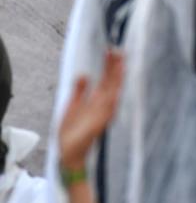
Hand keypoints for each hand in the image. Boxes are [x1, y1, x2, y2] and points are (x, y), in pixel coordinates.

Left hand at [58, 50, 123, 170]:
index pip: (105, 79)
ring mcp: (103, 113)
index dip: (108, 65)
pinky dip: (113, 97)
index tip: (110, 50)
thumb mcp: (72, 106)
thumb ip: (79, 91)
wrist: (68, 153)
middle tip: (118, 50)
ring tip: (120, 63)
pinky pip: (108, 108)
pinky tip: (115, 87)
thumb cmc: (71, 132)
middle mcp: (102, 105)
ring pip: (113, 92)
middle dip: (115, 67)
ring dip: (117, 78)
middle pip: (111, 82)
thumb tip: (83, 74)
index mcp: (96, 100)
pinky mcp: (99, 123)